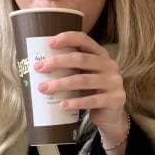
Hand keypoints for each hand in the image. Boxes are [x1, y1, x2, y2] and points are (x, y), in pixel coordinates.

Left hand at [34, 31, 128, 154]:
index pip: (84, 40)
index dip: (67, 38)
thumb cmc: (91, 92)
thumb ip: (71, 69)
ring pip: (84, 80)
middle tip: (39, 68)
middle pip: (81, 59)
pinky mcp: (115, 99)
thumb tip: (38, 66)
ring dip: (61, 84)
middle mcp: (109, 65)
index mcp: (101, 55)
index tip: (49, 43)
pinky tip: (62, 104)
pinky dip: (76, 102)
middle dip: (57, 62)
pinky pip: (93, 100)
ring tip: (44, 89)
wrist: (111, 116)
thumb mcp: (85, 76)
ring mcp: (114, 82)